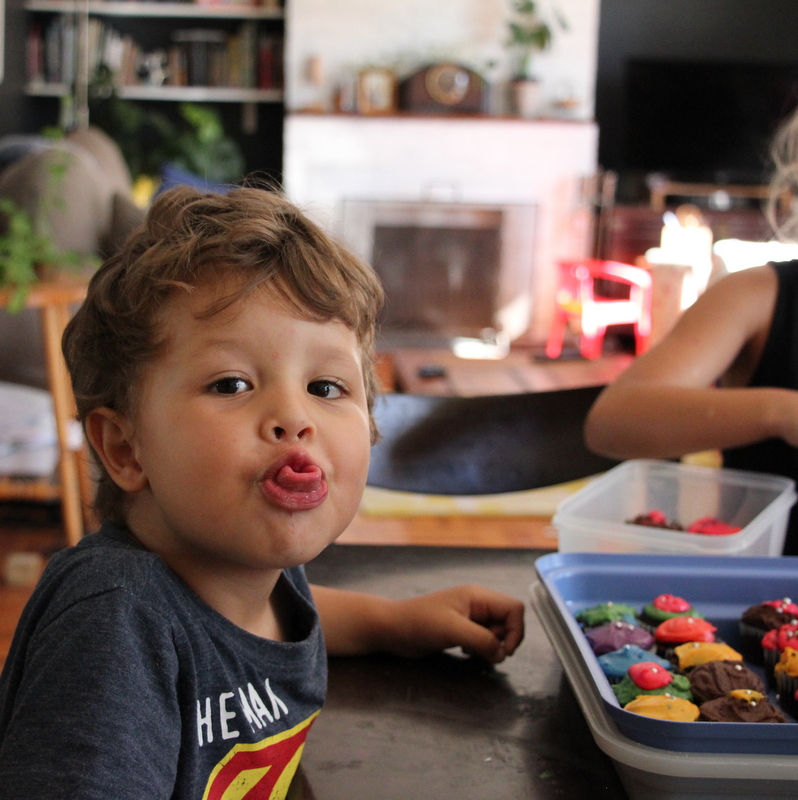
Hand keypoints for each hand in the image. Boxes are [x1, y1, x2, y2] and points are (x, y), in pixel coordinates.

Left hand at [380, 584, 524, 663]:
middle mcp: (477, 603)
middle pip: (508, 621)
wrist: (392, 629)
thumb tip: (502, 654)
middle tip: (483, 652)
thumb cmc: (419, 624)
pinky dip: (480, 649)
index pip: (514, 608)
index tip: (503, 651)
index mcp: (478, 596)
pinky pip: (483, 639)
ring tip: (470, 651)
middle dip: (502, 640)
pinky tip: (464, 652)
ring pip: (496, 632)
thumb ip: (482, 640)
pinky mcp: (461, 629)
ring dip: (490, 646)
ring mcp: (469, 616)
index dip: (515, 631)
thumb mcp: (452, 630)